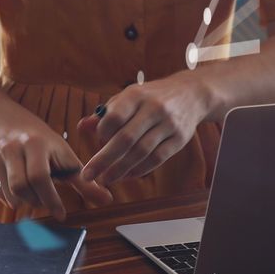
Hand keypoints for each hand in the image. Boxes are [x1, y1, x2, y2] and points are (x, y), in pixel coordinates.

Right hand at [0, 126, 112, 220]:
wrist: (18, 128)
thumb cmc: (50, 148)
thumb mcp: (69, 161)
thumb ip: (86, 182)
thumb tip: (108, 200)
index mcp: (37, 144)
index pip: (40, 177)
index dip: (50, 199)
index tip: (61, 214)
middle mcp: (14, 148)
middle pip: (21, 187)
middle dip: (37, 201)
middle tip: (47, 201)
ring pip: (8, 192)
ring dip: (25, 201)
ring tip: (36, 193)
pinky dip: (7, 197)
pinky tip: (19, 189)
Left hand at [78, 73, 213, 184]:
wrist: (192, 94)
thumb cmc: (152, 97)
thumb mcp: (130, 97)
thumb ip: (106, 113)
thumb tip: (82, 127)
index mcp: (137, 95)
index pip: (114, 117)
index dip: (102, 133)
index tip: (97, 142)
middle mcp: (154, 108)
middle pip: (126, 139)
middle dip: (104, 160)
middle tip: (88, 176)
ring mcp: (169, 124)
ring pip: (141, 152)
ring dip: (121, 169)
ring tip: (106, 179)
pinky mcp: (180, 138)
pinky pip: (157, 158)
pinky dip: (140, 169)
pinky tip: (127, 175)